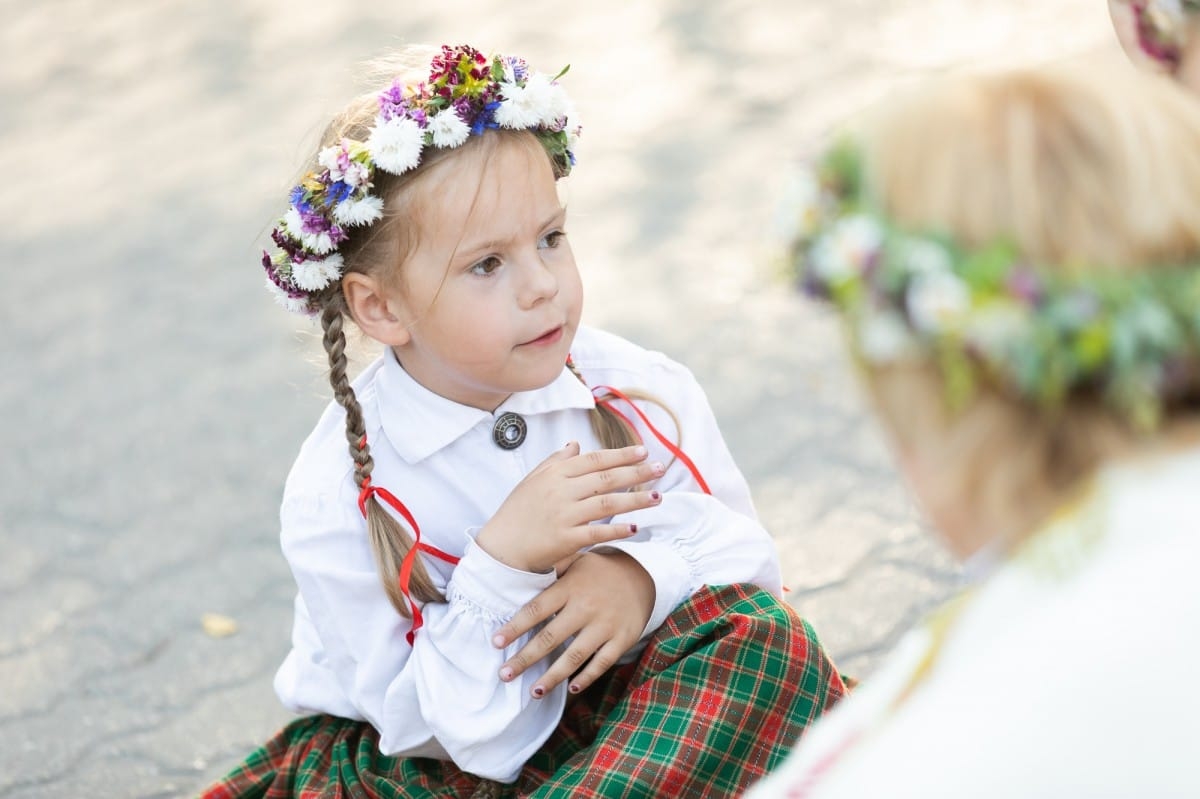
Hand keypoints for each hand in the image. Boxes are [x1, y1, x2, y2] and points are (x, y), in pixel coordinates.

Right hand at [474, 442, 664, 572]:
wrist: (501, 547)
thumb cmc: (517, 512)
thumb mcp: (532, 481)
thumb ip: (556, 461)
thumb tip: (576, 444)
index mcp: (555, 474)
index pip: (594, 460)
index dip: (621, 455)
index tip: (644, 452)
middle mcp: (561, 491)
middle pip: (606, 479)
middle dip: (636, 473)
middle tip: (661, 469)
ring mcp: (563, 515)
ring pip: (606, 504)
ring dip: (634, 500)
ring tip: (657, 497)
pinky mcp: (565, 539)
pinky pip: (597, 533)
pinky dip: (616, 530)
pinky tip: (635, 528)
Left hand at [493, 550, 654, 697]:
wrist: (643, 575)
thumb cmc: (598, 571)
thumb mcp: (576, 561)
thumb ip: (551, 569)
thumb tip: (518, 569)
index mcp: (570, 587)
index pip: (536, 609)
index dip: (515, 627)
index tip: (496, 643)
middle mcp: (586, 607)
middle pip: (550, 638)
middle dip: (525, 659)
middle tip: (504, 675)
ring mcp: (605, 625)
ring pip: (574, 656)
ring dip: (553, 676)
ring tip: (534, 691)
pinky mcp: (623, 639)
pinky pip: (602, 662)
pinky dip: (587, 677)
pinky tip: (570, 688)